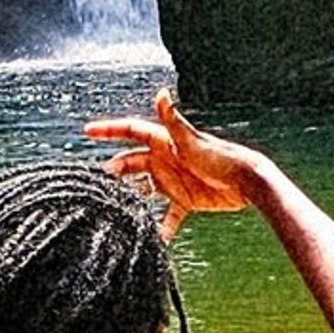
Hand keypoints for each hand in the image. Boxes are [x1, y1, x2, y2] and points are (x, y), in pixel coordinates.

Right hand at [86, 87, 259, 234]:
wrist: (246, 181)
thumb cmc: (219, 157)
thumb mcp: (191, 140)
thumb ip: (173, 119)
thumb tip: (162, 93)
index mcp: (164, 141)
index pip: (131, 131)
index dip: (109, 130)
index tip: (87, 132)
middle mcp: (165, 159)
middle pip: (132, 162)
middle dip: (115, 169)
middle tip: (98, 179)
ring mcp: (174, 180)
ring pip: (144, 188)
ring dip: (131, 196)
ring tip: (115, 206)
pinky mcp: (185, 199)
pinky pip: (168, 215)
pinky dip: (162, 227)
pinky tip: (154, 239)